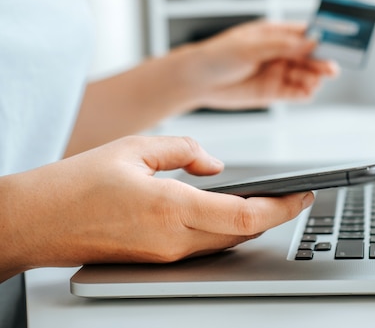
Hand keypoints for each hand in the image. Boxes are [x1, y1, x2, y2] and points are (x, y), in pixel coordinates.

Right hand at [0, 136, 313, 280]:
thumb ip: (184, 151)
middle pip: (243, 232)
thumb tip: (216, 165)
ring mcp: (166, 255)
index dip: (282, 207)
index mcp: (170, 208)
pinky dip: (228, 230)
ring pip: (227, 242)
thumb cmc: (76, 184)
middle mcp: (172, 239)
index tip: (303, 194)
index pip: (245, 215)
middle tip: (295, 195)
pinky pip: (206, 247)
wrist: (36, 222)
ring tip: (271, 200)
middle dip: (276, 215)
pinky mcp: (158, 259)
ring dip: (254, 223)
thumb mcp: (135, 148)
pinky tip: (232, 213)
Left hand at [173, 20, 338, 109]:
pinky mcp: (273, 91)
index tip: (340, 39)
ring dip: (314, 78)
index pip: (307, 31)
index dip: (324, 35)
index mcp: (276, 33)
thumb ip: (283, 45)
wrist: (197, 81)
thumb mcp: (251, 46)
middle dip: (323, 60)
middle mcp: (281, 52)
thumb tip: (312, 40)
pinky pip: (296, 93)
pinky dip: (304, 92)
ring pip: (306, 75)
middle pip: (311, 56)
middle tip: (332, 67)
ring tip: (314, 81)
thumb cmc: (218, 55)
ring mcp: (278, 72)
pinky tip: (307, 92)